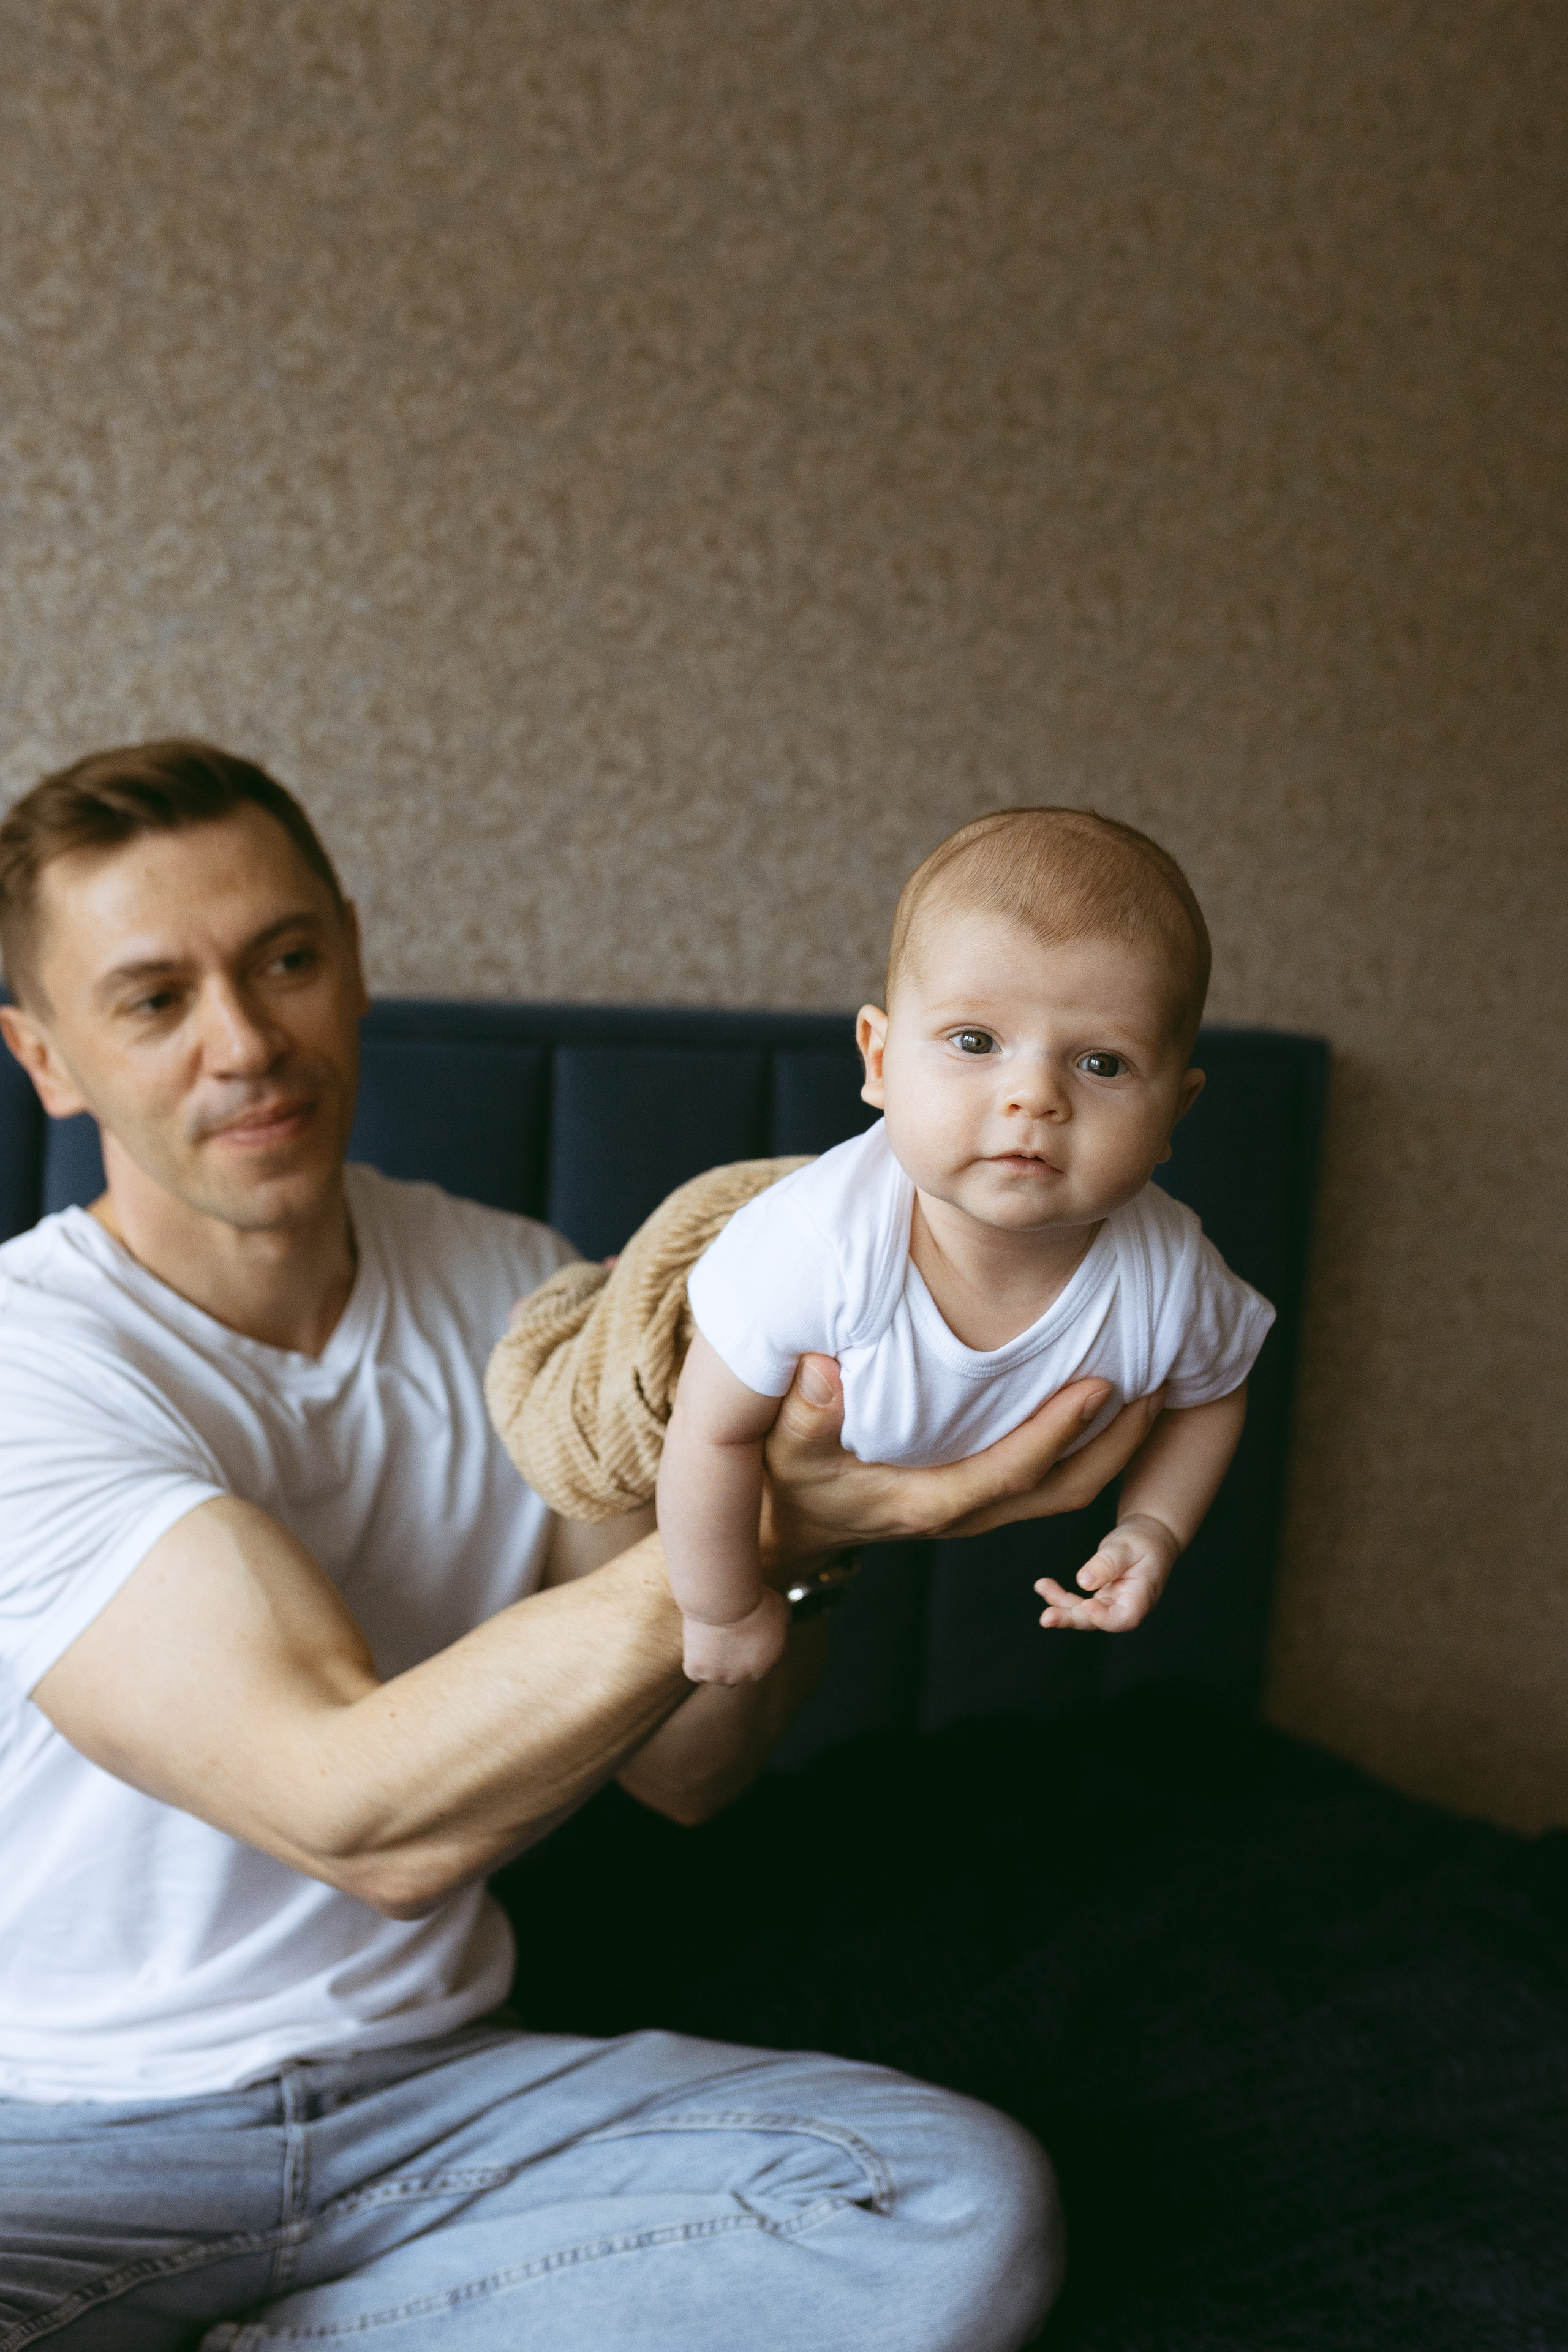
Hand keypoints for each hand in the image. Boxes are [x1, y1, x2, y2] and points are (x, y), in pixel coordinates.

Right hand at [681, 1587, 791, 1685]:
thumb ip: (781, 1625)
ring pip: (720, 1676)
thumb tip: (779, 1626)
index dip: (757, 1645)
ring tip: (713, 1640)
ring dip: (718, 1664)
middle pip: (744, 1672)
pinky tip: (698, 1645)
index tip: (748, 1632)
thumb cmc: (753, 1599)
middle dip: (739, 1658)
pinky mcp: (699, 1671)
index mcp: (773, 1659)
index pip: (768, 1659)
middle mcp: (751, 1674)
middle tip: (729, 1635)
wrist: (726, 1600)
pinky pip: (696, 1672)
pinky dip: (696, 1661)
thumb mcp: (781, 1608)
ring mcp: (724, 1675)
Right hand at [759, 1356, 1167, 1571]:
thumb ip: (804, 1413)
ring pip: (1066, 1491)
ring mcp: (977, 1510)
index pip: (1011, 1472)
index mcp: (929, 1503)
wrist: (789, 1534)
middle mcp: (965, 1514)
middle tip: (1160, 1384)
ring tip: (1153, 1388)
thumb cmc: (788, 1486)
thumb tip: (823, 1369)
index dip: (1058, 1432)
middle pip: (1063, 1491)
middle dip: (1118, 1444)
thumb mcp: (782, 1450)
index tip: (1100, 1387)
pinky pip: (1050, 1480)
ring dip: (1114, 1447)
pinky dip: (1087, 1447)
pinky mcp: (980, 1496)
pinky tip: (1108, 1402)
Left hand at [1036, 1511, 1180, 1632]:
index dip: (1104, 1618)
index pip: (1124, 1618)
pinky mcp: (1100, 1598)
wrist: (1149, 1537)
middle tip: (1046, 1618)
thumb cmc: (1144, 1540)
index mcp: (1141, 1597)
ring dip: (1060, 1605)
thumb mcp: (1127, 1546)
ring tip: (1041, 1587)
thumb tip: (1083, 1581)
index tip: (1087, 1606)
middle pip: (1097, 1621)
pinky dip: (1060, 1596)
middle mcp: (1126, 1606)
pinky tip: (1043, 1586)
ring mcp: (1112, 1604)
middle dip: (1070, 1618)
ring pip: (1083, 1613)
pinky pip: (1078, 1603)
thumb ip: (1108, 1563)